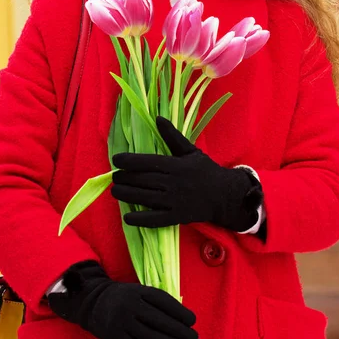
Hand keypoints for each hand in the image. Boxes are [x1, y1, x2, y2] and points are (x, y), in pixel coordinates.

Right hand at [48, 260, 197, 338]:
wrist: (94, 301)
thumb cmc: (124, 297)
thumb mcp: (138, 291)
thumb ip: (155, 302)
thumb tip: (180, 319)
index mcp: (139, 291)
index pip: (164, 301)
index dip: (180, 312)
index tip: (193, 320)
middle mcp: (131, 305)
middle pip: (160, 320)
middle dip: (180, 331)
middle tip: (193, 338)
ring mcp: (122, 321)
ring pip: (151, 336)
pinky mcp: (115, 336)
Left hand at [112, 116, 262, 230]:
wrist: (224, 195)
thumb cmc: (205, 170)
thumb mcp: (190, 151)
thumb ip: (172, 137)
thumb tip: (157, 118)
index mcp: (176, 165)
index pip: (148, 161)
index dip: (129, 161)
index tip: (116, 160)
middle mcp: (174, 183)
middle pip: (144, 180)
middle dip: (125, 178)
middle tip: (114, 177)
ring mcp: (175, 201)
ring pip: (146, 198)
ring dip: (127, 195)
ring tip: (115, 191)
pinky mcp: (177, 216)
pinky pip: (156, 219)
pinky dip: (141, 219)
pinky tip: (128, 217)